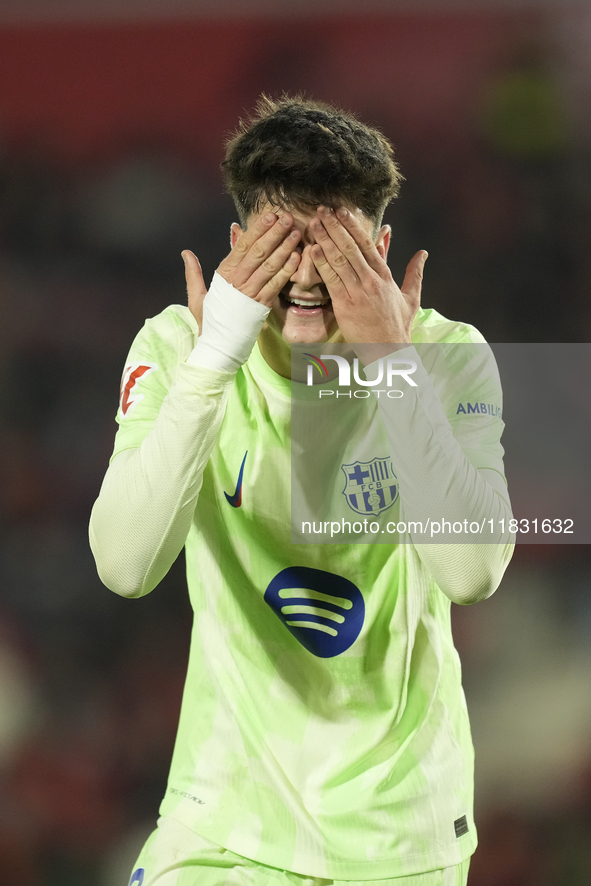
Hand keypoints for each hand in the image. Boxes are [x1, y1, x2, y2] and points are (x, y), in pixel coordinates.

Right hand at [182, 212, 301, 332]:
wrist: (218, 344)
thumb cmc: (209, 319)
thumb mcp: (196, 295)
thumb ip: (194, 272)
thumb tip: (186, 252)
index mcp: (224, 274)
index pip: (242, 246)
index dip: (257, 229)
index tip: (269, 216)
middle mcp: (238, 281)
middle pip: (259, 252)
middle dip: (274, 233)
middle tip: (287, 218)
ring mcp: (251, 293)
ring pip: (270, 266)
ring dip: (284, 247)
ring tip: (296, 233)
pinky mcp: (262, 305)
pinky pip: (276, 284)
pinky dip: (287, 270)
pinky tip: (296, 257)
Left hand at [309, 206, 426, 355]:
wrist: (389, 351)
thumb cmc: (397, 326)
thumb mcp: (410, 296)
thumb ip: (414, 272)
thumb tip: (423, 253)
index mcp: (385, 276)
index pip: (367, 244)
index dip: (353, 226)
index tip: (342, 211)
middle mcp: (371, 280)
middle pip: (351, 247)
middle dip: (336, 226)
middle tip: (323, 209)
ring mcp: (357, 292)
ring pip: (340, 259)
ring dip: (326, 239)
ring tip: (315, 223)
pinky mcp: (345, 305)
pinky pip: (331, 279)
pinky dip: (322, 263)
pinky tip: (313, 249)